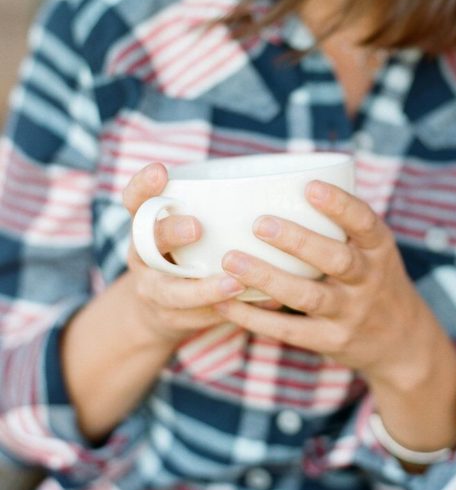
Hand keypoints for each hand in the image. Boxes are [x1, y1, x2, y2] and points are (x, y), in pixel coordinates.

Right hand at [121, 163, 247, 346]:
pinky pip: (194, 318)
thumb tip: (285, 185)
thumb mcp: (186, 226)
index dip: (143, 185)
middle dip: (170, 232)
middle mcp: (143, 256)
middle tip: (196, 227)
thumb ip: (215, 207)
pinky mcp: (169, 318)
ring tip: (236, 283)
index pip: (135, 200)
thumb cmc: (187, 251)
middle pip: (148, 242)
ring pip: (170, 291)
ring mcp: (152, 289)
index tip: (161, 170)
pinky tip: (253, 304)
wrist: (159, 309)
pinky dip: (223, 313)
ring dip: (203, 288)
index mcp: (146, 225)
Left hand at [214, 181, 442, 388]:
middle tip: (259, 224)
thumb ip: (339, 223)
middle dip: (297, 241)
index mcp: (379, 249)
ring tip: (231, 260)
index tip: (310, 187)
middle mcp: (368, 280)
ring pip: (307, 296)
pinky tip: (225, 303)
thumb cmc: (372, 278)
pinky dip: (255, 318)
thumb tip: (281, 180)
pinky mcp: (331, 341)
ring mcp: (350, 313)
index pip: (365, 222)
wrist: (402, 341)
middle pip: (335, 260)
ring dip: (267, 278)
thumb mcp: (372, 249)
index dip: (340, 204)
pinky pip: (290, 330)